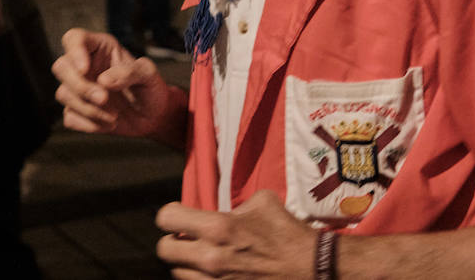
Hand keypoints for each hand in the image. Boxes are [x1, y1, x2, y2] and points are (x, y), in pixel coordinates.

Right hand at [52, 28, 174, 139]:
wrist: (153, 117)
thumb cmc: (150, 88)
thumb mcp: (149, 75)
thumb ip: (130, 72)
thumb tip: (104, 80)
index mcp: (99, 48)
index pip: (74, 38)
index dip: (74, 51)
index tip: (85, 69)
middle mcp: (85, 65)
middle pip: (61, 67)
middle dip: (81, 86)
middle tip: (104, 98)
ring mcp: (78, 88)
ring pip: (63, 94)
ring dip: (88, 108)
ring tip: (114, 116)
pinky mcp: (77, 110)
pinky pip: (69, 117)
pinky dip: (88, 124)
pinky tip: (108, 124)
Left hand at [155, 190, 315, 278]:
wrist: (310, 268)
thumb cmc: (287, 233)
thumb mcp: (262, 202)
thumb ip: (233, 204)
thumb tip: (220, 208)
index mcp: (217, 227)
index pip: (166, 218)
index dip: (171, 215)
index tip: (179, 217)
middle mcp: (210, 257)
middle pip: (164, 250)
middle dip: (173, 241)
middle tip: (187, 240)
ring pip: (176, 273)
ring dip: (185, 264)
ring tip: (202, 258)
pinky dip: (199, 279)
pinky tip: (213, 272)